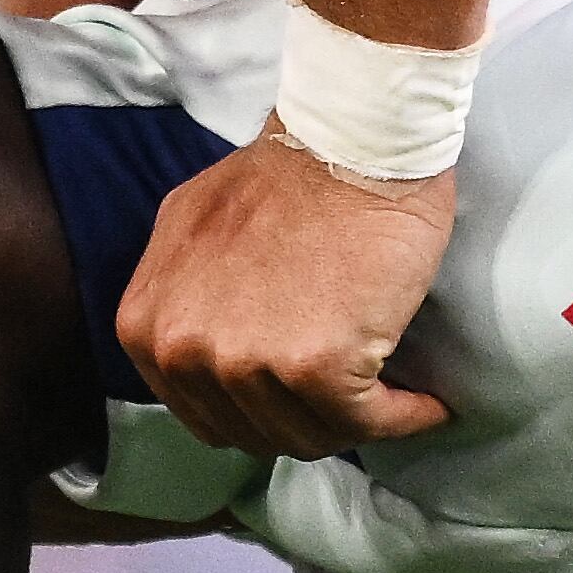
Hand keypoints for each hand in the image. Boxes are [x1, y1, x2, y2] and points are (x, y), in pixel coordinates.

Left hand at [119, 127, 455, 455]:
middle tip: (354, 401)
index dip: (261, 411)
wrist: (350, 138)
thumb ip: (183, 295)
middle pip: (256, 432)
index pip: (204, 414)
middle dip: (309, 422)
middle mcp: (184, 350)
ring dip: (359, 422)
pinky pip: (367, 422)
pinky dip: (405, 419)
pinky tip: (426, 405)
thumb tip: (201, 346)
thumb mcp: (191, 227)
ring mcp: (246, 362)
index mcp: (147, 325)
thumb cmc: (288, 173)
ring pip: (311, 434)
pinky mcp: (316, 368)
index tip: (305, 398)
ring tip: (393, 396)